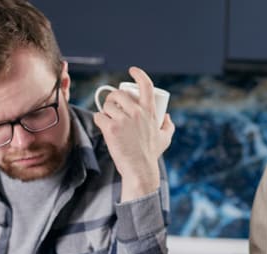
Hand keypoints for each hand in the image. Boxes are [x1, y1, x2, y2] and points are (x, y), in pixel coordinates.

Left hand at [93, 66, 174, 201]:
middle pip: (118, 94)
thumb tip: (167, 116)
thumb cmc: (151, 154)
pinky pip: (99, 116)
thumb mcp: (165, 138)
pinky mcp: (111, 128)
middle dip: (113, 98)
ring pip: (107, 105)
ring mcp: (123, 120)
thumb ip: (168, 126)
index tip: (132, 70)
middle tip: (112, 106)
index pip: (146, 85)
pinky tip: (103, 127)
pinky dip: (99, 121)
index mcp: (149, 112)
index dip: (139, 74)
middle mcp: (137, 112)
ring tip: (108, 119)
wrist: (139, 169)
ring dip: (105, 111)